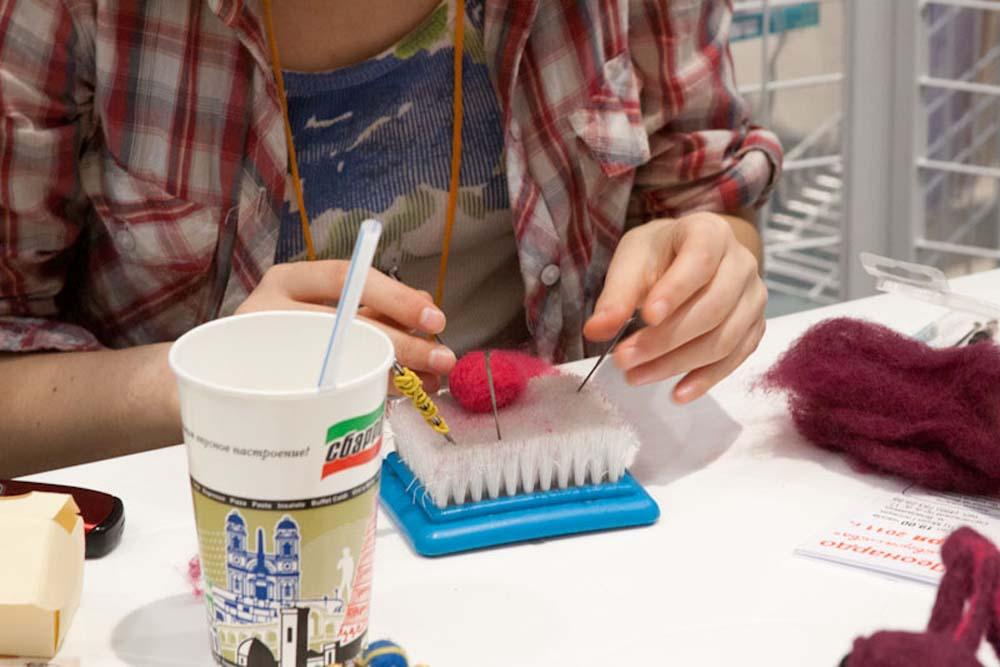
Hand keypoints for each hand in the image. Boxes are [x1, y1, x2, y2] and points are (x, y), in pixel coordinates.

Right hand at [237, 261, 455, 389]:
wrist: (224, 378)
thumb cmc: (284, 338)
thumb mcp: (320, 308)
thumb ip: (370, 306)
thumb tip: (426, 312)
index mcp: (286, 281)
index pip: (344, 278)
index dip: (394, 297)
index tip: (433, 318)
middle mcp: (268, 312)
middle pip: (344, 324)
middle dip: (402, 344)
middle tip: (442, 358)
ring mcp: (263, 355)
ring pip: (338, 362)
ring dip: (393, 372)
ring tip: (428, 381)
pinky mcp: (264, 394)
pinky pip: (327, 393)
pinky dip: (369, 393)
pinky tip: (396, 395)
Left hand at [583, 213, 766, 402]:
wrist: (692, 255)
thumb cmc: (661, 254)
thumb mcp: (633, 260)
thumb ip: (616, 294)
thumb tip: (596, 330)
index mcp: (711, 233)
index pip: (700, 261)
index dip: (675, 291)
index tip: (646, 316)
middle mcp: (742, 264)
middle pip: (712, 309)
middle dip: (664, 340)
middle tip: (623, 358)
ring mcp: (753, 298)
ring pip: (723, 340)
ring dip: (677, 364)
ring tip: (636, 376)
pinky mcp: (753, 328)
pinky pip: (734, 359)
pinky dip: (704, 379)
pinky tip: (676, 392)